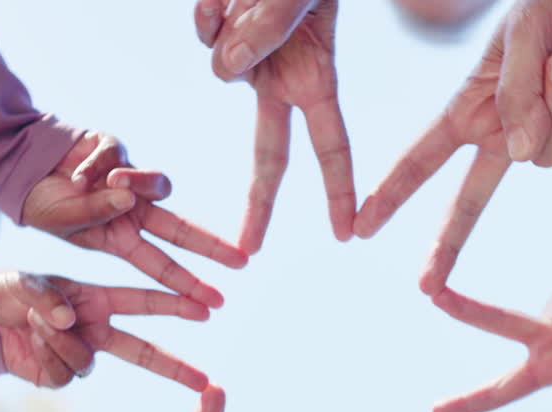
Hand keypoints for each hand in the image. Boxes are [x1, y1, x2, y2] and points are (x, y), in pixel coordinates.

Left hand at [0, 271, 210, 390]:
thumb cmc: (7, 293)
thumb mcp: (24, 283)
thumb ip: (48, 295)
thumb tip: (68, 319)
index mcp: (98, 300)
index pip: (144, 303)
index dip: (175, 305)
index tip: (206, 308)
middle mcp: (96, 328)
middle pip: (142, 352)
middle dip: (173, 366)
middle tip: (203, 380)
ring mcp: (79, 354)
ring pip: (87, 361)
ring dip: (60, 342)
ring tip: (34, 322)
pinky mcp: (60, 376)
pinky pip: (64, 374)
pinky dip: (45, 355)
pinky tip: (30, 342)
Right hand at [23, 130, 246, 308]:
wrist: (17, 162)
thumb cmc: (40, 202)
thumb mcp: (62, 220)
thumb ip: (93, 212)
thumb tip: (127, 195)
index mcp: (119, 239)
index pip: (161, 265)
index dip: (187, 284)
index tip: (216, 304)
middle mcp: (131, 212)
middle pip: (180, 230)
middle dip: (210, 247)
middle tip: (242, 263)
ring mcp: (128, 181)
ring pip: (158, 185)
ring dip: (139, 184)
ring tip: (113, 181)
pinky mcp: (117, 151)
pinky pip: (116, 157)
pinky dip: (95, 166)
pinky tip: (76, 174)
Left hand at [196, 0, 354, 251]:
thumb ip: (270, 28)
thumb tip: (226, 73)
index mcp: (316, 76)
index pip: (331, 144)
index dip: (340, 189)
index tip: (347, 233)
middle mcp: (280, 76)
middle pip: (270, 151)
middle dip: (260, 201)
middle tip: (248, 249)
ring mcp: (247, 56)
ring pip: (221, 63)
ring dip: (233, 23)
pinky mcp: (220, 33)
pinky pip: (204, 31)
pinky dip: (212, 7)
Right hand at [356, 0, 551, 293]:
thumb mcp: (520, 36)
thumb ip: (514, 95)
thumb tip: (517, 154)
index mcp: (468, 109)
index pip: (422, 159)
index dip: (391, 194)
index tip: (362, 225)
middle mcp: (501, 130)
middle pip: (467, 201)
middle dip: (446, 244)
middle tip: (424, 286)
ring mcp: (543, 135)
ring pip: (541, 155)